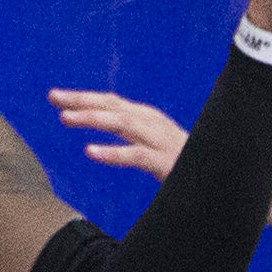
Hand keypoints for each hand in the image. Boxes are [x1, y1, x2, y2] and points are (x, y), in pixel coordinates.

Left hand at [49, 88, 185, 180]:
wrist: (218, 175)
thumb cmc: (181, 160)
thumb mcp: (152, 143)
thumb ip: (130, 134)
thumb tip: (102, 127)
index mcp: (146, 118)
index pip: (110, 102)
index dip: (83, 98)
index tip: (55, 96)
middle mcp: (151, 123)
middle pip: (112, 106)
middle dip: (82, 100)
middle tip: (53, 97)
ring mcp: (159, 140)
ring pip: (122, 123)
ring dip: (93, 118)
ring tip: (65, 118)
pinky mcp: (165, 161)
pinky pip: (136, 155)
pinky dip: (113, 153)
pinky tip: (90, 152)